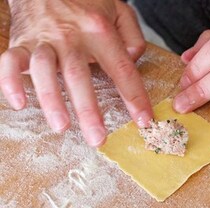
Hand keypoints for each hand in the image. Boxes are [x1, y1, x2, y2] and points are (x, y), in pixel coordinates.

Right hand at [0, 0, 152, 146]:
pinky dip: (11, 82)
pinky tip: (19, 103)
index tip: (143, 121)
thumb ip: (133, 37)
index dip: (135, 97)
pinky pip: (10, 62)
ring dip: (51, 100)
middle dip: (89, 110)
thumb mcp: (119, 10)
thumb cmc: (87, 1)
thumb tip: (132, 60)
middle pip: (79, 76)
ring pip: (45, 71)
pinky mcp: (22, 42)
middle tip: (98, 138)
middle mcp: (71, 37)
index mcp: (99, 31)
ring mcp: (44, 40)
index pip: (121, 69)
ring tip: (61, 127)